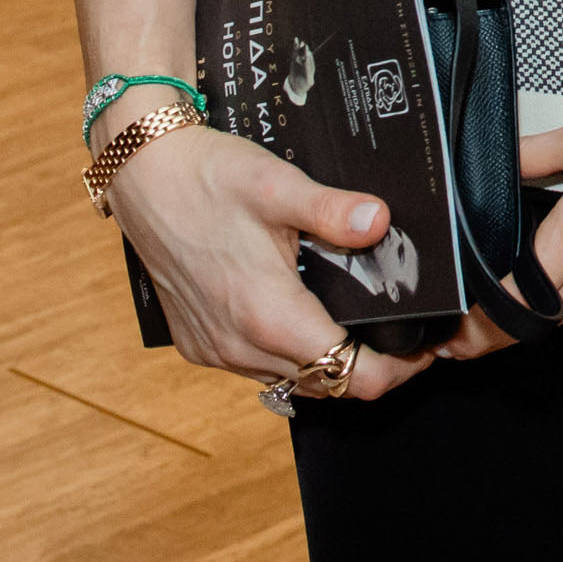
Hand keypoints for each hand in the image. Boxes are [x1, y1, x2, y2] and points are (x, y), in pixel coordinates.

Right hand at [106, 124, 432, 403]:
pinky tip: (298, 317)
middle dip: (368, 367)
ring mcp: (215, 350)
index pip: (352, 376)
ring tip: (353, 325)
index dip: (396, 369)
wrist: (143, 176)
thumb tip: (380, 221)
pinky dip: (284, 355)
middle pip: (325, 385)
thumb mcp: (279, 185)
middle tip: (396, 333)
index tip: (419, 349)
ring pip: (289, 381)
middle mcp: (240, 345)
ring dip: (324, 363)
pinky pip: (255, 368)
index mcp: (269, 316)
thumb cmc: (206, 178)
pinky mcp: (198, 344)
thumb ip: (334, 210)